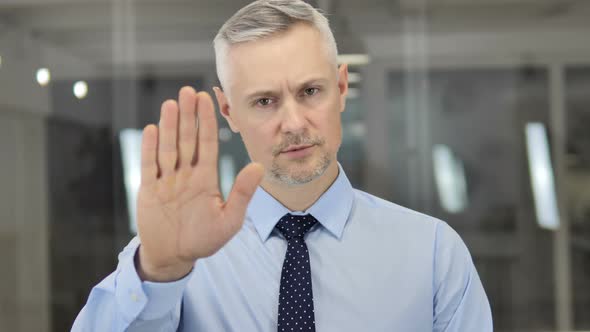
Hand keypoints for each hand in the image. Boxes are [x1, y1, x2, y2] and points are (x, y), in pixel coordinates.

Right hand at [136, 86, 263, 281]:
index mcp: (206, 178)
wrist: (175, 256)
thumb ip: (242, 193)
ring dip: (169, 126)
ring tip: (171, 103)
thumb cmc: (203, 240)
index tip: (207, 100)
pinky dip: (150, 148)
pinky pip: (149, 165)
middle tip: (188, 91)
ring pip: (168, 147)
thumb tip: (259, 167)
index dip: (207, 122)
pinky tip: (152, 129)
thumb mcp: (229, 219)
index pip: (207, 144)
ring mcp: (166, 180)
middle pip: (187, 139)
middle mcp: (186, 174)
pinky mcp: (149, 190)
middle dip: (188, 116)